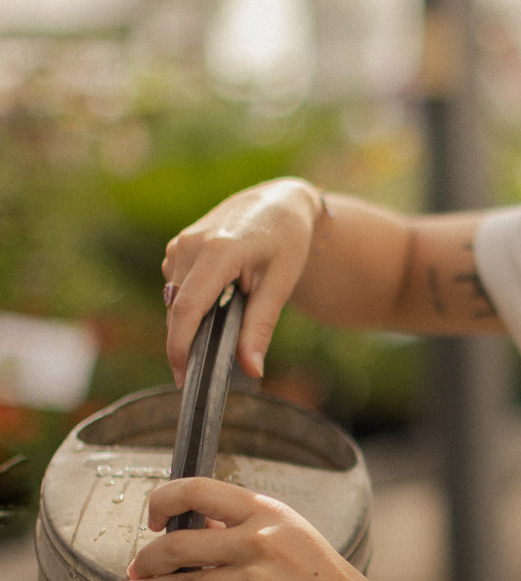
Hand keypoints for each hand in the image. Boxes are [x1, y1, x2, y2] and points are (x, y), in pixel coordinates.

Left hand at [110, 477, 394, 580]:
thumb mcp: (296, 541)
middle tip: (132, 570)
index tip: (151, 518)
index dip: (162, 500)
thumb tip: (195, 529)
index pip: (198, 490)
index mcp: (270, 513)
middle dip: (143, 561)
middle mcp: (260, 542)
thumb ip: (248, 531)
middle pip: (176, 544)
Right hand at [162, 178, 324, 385]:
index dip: (181, 346)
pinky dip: (192, 304)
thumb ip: (261, 326)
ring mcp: (180, 244)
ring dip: (191, 322)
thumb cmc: (286, 242)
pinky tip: (219, 301)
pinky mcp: (177, 247)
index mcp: (219, 251)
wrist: (278, 203)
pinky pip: (176, 288)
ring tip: (226, 324)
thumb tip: (252, 369)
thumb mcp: (281, 284)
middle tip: (196, 376)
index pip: (189, 308)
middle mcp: (191, 245)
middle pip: (177, 309)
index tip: (182, 377)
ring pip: (175, 301)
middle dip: (184, 344)